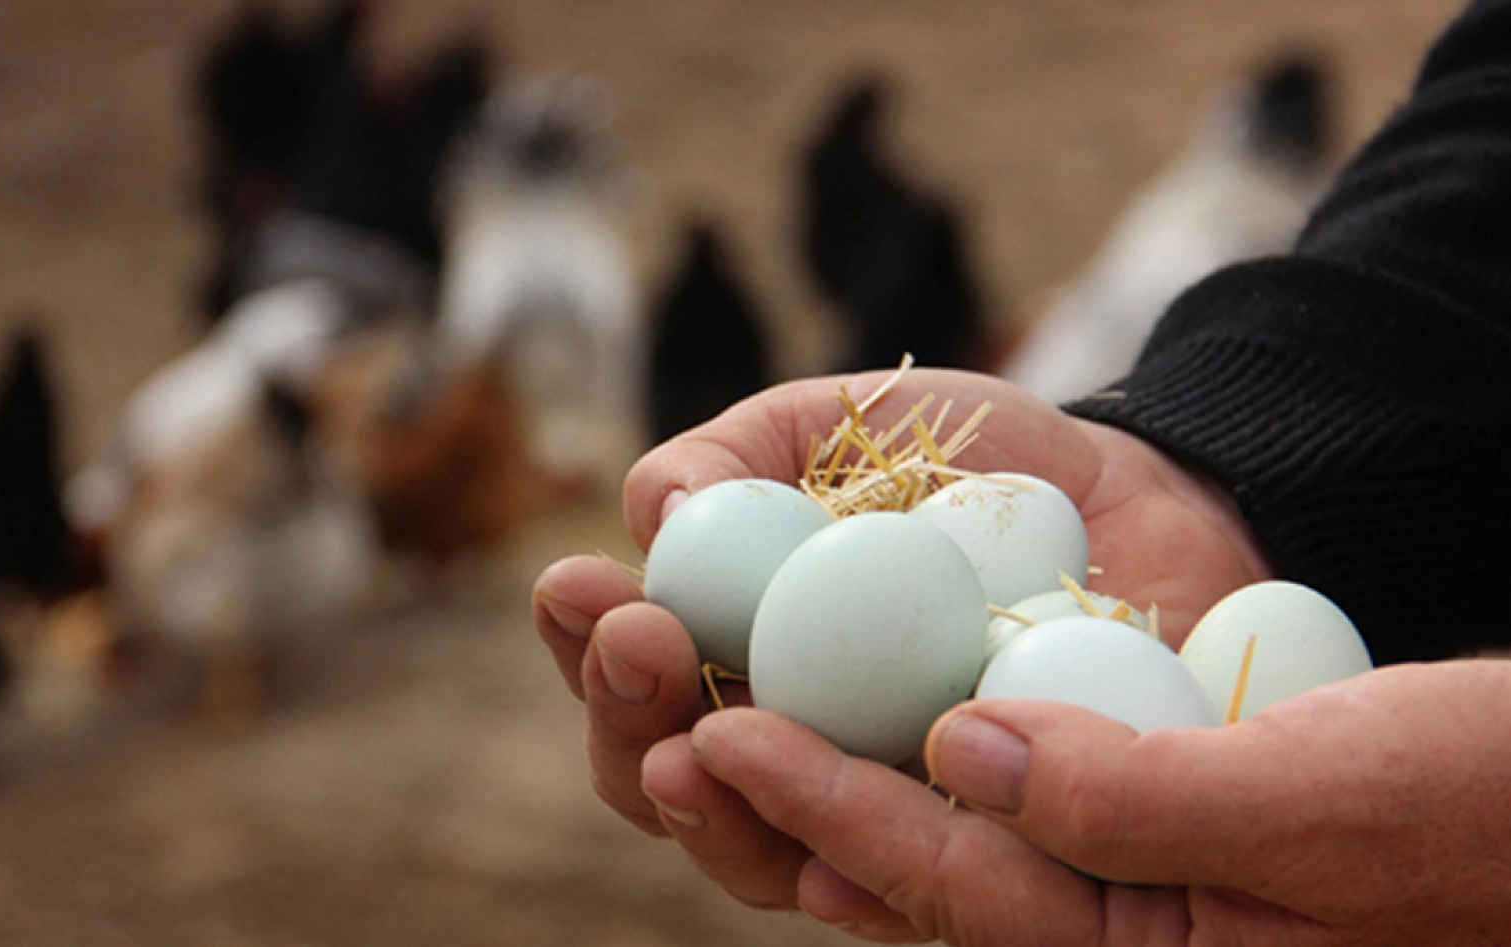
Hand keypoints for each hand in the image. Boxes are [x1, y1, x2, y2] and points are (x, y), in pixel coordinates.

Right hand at [531, 370, 1271, 909]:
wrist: (1146, 500)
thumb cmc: (977, 466)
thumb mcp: (850, 426)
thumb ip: (744, 453)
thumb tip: (651, 514)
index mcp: (741, 657)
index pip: (636, 682)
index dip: (588, 642)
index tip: (579, 582)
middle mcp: (794, 752)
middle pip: (671, 785)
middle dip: (628, 719)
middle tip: (638, 644)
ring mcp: (884, 814)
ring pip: (766, 856)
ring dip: (712, 809)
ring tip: (694, 746)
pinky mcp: (985, 858)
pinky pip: (909, 894)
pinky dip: (852, 873)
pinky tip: (822, 851)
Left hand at [688, 658, 1510, 944]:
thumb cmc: (1483, 805)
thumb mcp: (1329, 797)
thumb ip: (1143, 797)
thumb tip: (962, 749)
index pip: (954, 886)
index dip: (825, 804)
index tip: (714, 731)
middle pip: (907, 884)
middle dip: (779, 805)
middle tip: (657, 731)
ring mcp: (1121, 906)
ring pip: (932, 845)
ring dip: (816, 777)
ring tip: (700, 717)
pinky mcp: (1131, 847)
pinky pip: (991, 815)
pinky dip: (905, 766)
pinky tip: (834, 719)